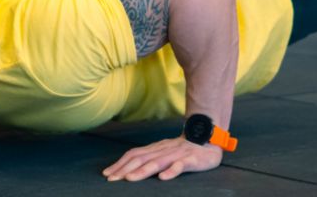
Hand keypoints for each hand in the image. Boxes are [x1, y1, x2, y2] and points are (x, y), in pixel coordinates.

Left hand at [102, 135, 222, 180]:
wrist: (209, 137)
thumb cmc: (183, 149)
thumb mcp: (164, 151)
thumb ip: (149, 158)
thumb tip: (128, 168)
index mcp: (156, 148)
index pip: (134, 154)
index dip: (120, 164)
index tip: (107, 174)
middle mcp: (164, 149)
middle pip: (142, 158)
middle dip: (125, 169)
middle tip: (112, 179)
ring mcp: (178, 154)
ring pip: (158, 162)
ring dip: (143, 171)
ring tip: (130, 179)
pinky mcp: (192, 159)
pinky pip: (181, 165)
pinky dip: (172, 171)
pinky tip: (164, 178)